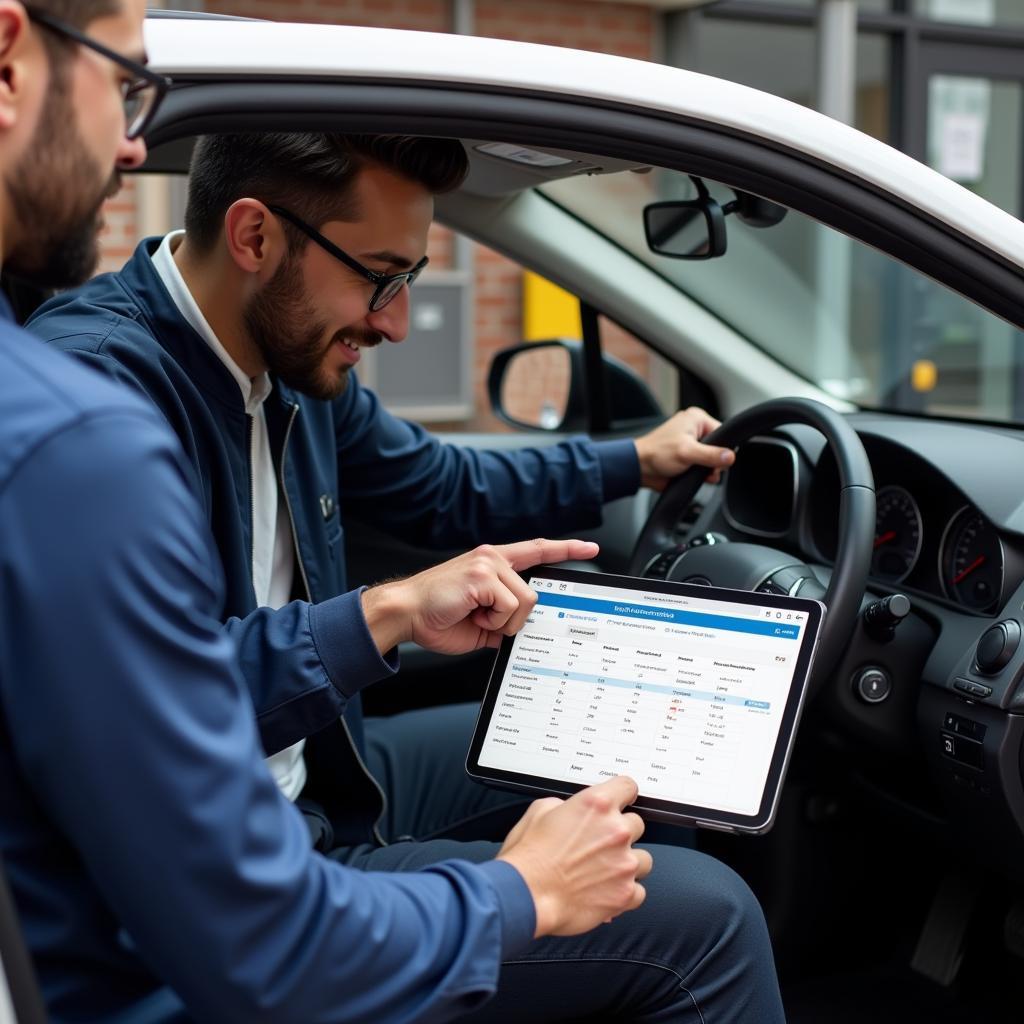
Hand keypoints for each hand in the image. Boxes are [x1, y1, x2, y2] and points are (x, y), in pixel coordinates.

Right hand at [360, 538, 598, 655]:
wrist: (406, 613)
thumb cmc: (436, 617)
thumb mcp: (480, 621)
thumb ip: (503, 618)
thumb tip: (523, 631)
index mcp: (492, 564)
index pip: (536, 550)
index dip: (565, 549)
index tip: (590, 546)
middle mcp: (492, 558)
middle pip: (534, 593)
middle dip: (515, 619)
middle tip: (484, 621)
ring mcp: (488, 564)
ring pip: (525, 601)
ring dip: (503, 620)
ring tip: (475, 616)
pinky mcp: (482, 575)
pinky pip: (510, 606)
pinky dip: (494, 620)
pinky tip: (471, 614)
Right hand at [496, 776, 651, 936]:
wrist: (525, 895)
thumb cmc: (528, 858)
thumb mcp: (539, 811)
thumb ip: (565, 805)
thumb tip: (571, 810)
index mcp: (597, 805)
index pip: (628, 787)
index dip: (624, 794)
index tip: (623, 800)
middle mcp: (616, 831)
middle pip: (637, 824)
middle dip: (621, 833)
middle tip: (601, 844)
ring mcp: (624, 863)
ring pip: (644, 859)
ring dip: (628, 863)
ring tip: (606, 871)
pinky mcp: (625, 894)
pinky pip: (639, 892)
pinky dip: (626, 893)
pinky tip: (608, 892)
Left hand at [634, 406, 734, 490]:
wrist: (640, 468)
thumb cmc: (656, 454)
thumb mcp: (687, 453)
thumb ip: (711, 455)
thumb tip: (730, 456)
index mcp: (696, 419)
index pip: (723, 432)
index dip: (724, 449)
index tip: (719, 461)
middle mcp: (695, 429)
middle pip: (719, 447)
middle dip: (715, 462)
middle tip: (706, 469)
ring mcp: (691, 443)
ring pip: (712, 458)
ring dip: (709, 469)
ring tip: (698, 473)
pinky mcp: (688, 456)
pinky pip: (703, 464)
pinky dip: (702, 473)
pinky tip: (696, 477)